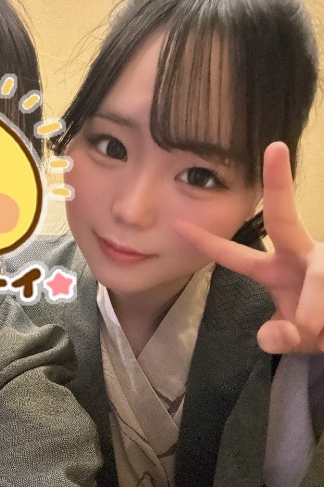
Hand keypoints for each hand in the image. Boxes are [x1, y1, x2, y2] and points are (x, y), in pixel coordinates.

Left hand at [173, 142, 323, 353]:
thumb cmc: (321, 330)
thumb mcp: (296, 338)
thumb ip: (280, 337)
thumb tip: (275, 332)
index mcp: (276, 270)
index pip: (235, 256)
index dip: (206, 243)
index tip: (177, 224)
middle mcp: (300, 255)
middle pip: (284, 217)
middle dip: (279, 182)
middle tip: (275, 147)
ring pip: (318, 278)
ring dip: (314, 313)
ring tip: (319, 334)